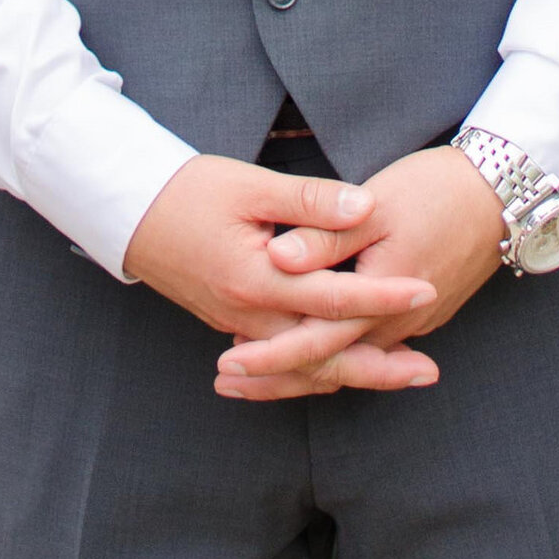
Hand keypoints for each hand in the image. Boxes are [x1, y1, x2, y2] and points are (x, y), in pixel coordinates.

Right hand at [124, 158, 434, 397]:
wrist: (128, 211)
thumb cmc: (189, 190)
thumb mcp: (250, 185)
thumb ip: (310, 201)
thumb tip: (366, 207)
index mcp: (257, 279)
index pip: (333, 296)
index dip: (383, 295)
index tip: (426, 290)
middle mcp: (248, 314)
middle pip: (323, 354)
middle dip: (379, 366)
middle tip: (429, 371)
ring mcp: (238, 325)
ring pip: (303, 364)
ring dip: (353, 372)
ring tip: (400, 373)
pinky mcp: (233, 324)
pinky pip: (284, 358)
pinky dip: (318, 368)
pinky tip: (344, 365)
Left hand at [214, 145, 507, 403]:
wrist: (501, 194)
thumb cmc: (435, 191)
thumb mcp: (373, 207)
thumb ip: (323, 236)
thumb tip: (276, 258)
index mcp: (379, 300)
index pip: (314, 342)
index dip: (268, 356)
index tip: (227, 366)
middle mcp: (397, 326)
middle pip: (329, 366)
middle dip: (276, 379)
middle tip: (226, 384)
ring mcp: (414, 325)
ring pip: (350, 361)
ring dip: (303, 371)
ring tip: (254, 376)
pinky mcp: (424, 316)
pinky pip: (371, 348)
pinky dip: (335, 355)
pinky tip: (310, 351)